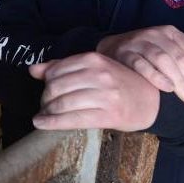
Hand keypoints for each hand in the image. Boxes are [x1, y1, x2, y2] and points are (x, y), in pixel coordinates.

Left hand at [30, 52, 159, 131]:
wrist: (150, 100)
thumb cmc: (117, 82)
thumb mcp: (94, 67)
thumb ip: (62, 66)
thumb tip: (33, 70)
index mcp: (94, 59)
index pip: (57, 70)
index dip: (45, 81)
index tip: (44, 90)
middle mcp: (99, 75)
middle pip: (57, 87)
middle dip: (45, 98)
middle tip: (44, 105)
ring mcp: (105, 95)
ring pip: (63, 103)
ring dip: (48, 111)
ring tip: (43, 115)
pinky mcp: (109, 115)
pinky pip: (74, 119)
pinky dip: (53, 122)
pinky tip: (41, 123)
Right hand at [96, 26, 183, 111]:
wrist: (112, 49)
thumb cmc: (148, 53)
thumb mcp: (173, 50)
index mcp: (171, 33)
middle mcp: (156, 34)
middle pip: (181, 58)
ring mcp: (139, 42)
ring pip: (164, 60)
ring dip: (179, 81)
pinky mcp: (124, 53)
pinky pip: (142, 64)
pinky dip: (155, 76)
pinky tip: (167, 89)